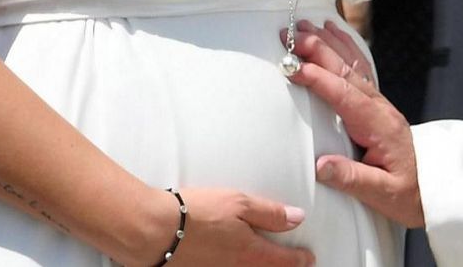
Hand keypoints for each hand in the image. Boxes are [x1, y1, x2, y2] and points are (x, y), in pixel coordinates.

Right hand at [128, 187, 314, 266]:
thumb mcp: (239, 203)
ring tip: (267, 263)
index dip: (300, 260)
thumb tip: (298, 218)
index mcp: (251, 252)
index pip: (284, 260)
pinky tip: (236, 262)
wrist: (153, 231)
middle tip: (295, 265)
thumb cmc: (196, 212)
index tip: (309, 259)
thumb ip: (270, 213)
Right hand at [281, 20, 424, 227]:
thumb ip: (353, 179)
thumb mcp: (383, 194)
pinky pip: (360, 69)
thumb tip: (321, 166)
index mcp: (379, 125)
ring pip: (353, 65)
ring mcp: (379, 104)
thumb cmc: (408, 193)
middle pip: (348, 72)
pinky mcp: (376, 105)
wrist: (434, 187)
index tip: (295, 67)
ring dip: (330, 44)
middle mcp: (379, 108)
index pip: (345, 96)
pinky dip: (346, 49)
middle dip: (320, 50)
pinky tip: (335, 35)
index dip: (320, 79)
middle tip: (293, 34)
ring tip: (307, 26)